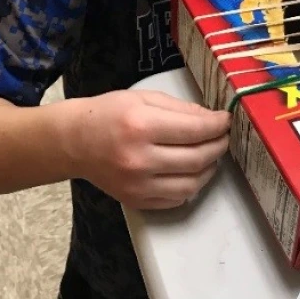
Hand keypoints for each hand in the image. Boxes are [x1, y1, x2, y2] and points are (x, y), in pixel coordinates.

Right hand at [72, 89, 230, 208]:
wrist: (74, 142)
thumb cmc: (108, 113)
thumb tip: (211, 119)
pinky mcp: (135, 200)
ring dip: (209, 169)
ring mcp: (137, 185)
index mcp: (141, 126)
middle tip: (223, 137)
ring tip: (211, 155)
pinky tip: (191, 172)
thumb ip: (179, 108)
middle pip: (197, 159)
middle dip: (218, 146)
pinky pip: (175, 200)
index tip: (226, 120)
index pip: (194, 130)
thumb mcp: (142, 98)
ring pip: (191, 184)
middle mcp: (140, 159)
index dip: (217, 126)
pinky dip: (190, 187)